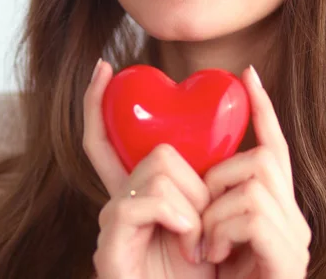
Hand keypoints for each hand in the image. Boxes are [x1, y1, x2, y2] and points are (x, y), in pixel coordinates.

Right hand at [83, 59, 215, 278]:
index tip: (104, 68)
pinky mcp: (109, 246)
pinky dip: (178, 216)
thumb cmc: (207, 275)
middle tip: (205, 225)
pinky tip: (187, 242)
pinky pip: (143, 200)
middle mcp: (117, 203)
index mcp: (137, 194)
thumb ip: (207, 183)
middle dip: (195, 183)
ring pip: (157, 171)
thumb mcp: (212, 220)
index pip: (106, 139)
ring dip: (193, 205)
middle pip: (154, 154)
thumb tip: (227, 138)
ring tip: (198, 242)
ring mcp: (111, 224)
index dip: (98, 103)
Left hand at [200, 66, 311, 277]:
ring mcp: (295, 239)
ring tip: (204, 244)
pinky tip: (214, 255)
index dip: (262, 109)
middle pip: (264, 157)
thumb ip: (195, 195)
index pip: (273, 146)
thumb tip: (182, 157)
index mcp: (266, 206)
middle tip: (201, 219)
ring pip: (255, 179)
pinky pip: (253, 212)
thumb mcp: (192, 228)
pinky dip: (222, 229)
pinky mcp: (290, 259)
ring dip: (216, 207)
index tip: (246, 75)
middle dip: (220, 175)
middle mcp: (290, 217)